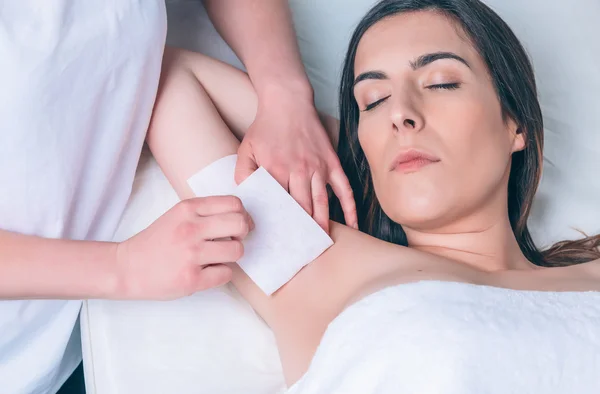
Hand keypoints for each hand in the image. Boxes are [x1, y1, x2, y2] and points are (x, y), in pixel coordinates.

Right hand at [114, 196, 253, 299]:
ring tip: (217, 258)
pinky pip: (226, 274)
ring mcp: (191, 254)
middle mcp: (190, 228)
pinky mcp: (192, 279)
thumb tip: (242, 219)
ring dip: (232, 256)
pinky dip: (221, 274)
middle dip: (242, 234)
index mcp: (188, 209)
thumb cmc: (157, 242)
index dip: (243, 215)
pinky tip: (208, 272)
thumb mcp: (177, 216)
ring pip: (237, 250)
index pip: (233, 204)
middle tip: (233, 241)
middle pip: (240, 224)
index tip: (239, 224)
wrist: (127, 268)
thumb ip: (205, 213)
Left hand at [235, 88, 357, 231]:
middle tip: (302, 251)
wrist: (287, 101)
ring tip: (321, 243)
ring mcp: (318, 167)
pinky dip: (350, 208)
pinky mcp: (331, 162)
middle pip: (302, 209)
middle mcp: (299, 171)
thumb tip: (246, 197)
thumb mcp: (246, 149)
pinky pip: (343, 189)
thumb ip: (243, 174)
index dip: (281, 226)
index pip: (279, 205)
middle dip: (302, 232)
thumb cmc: (265, 128)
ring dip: (322, 224)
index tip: (282, 243)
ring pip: (321, 203)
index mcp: (276, 171)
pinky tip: (353, 224)